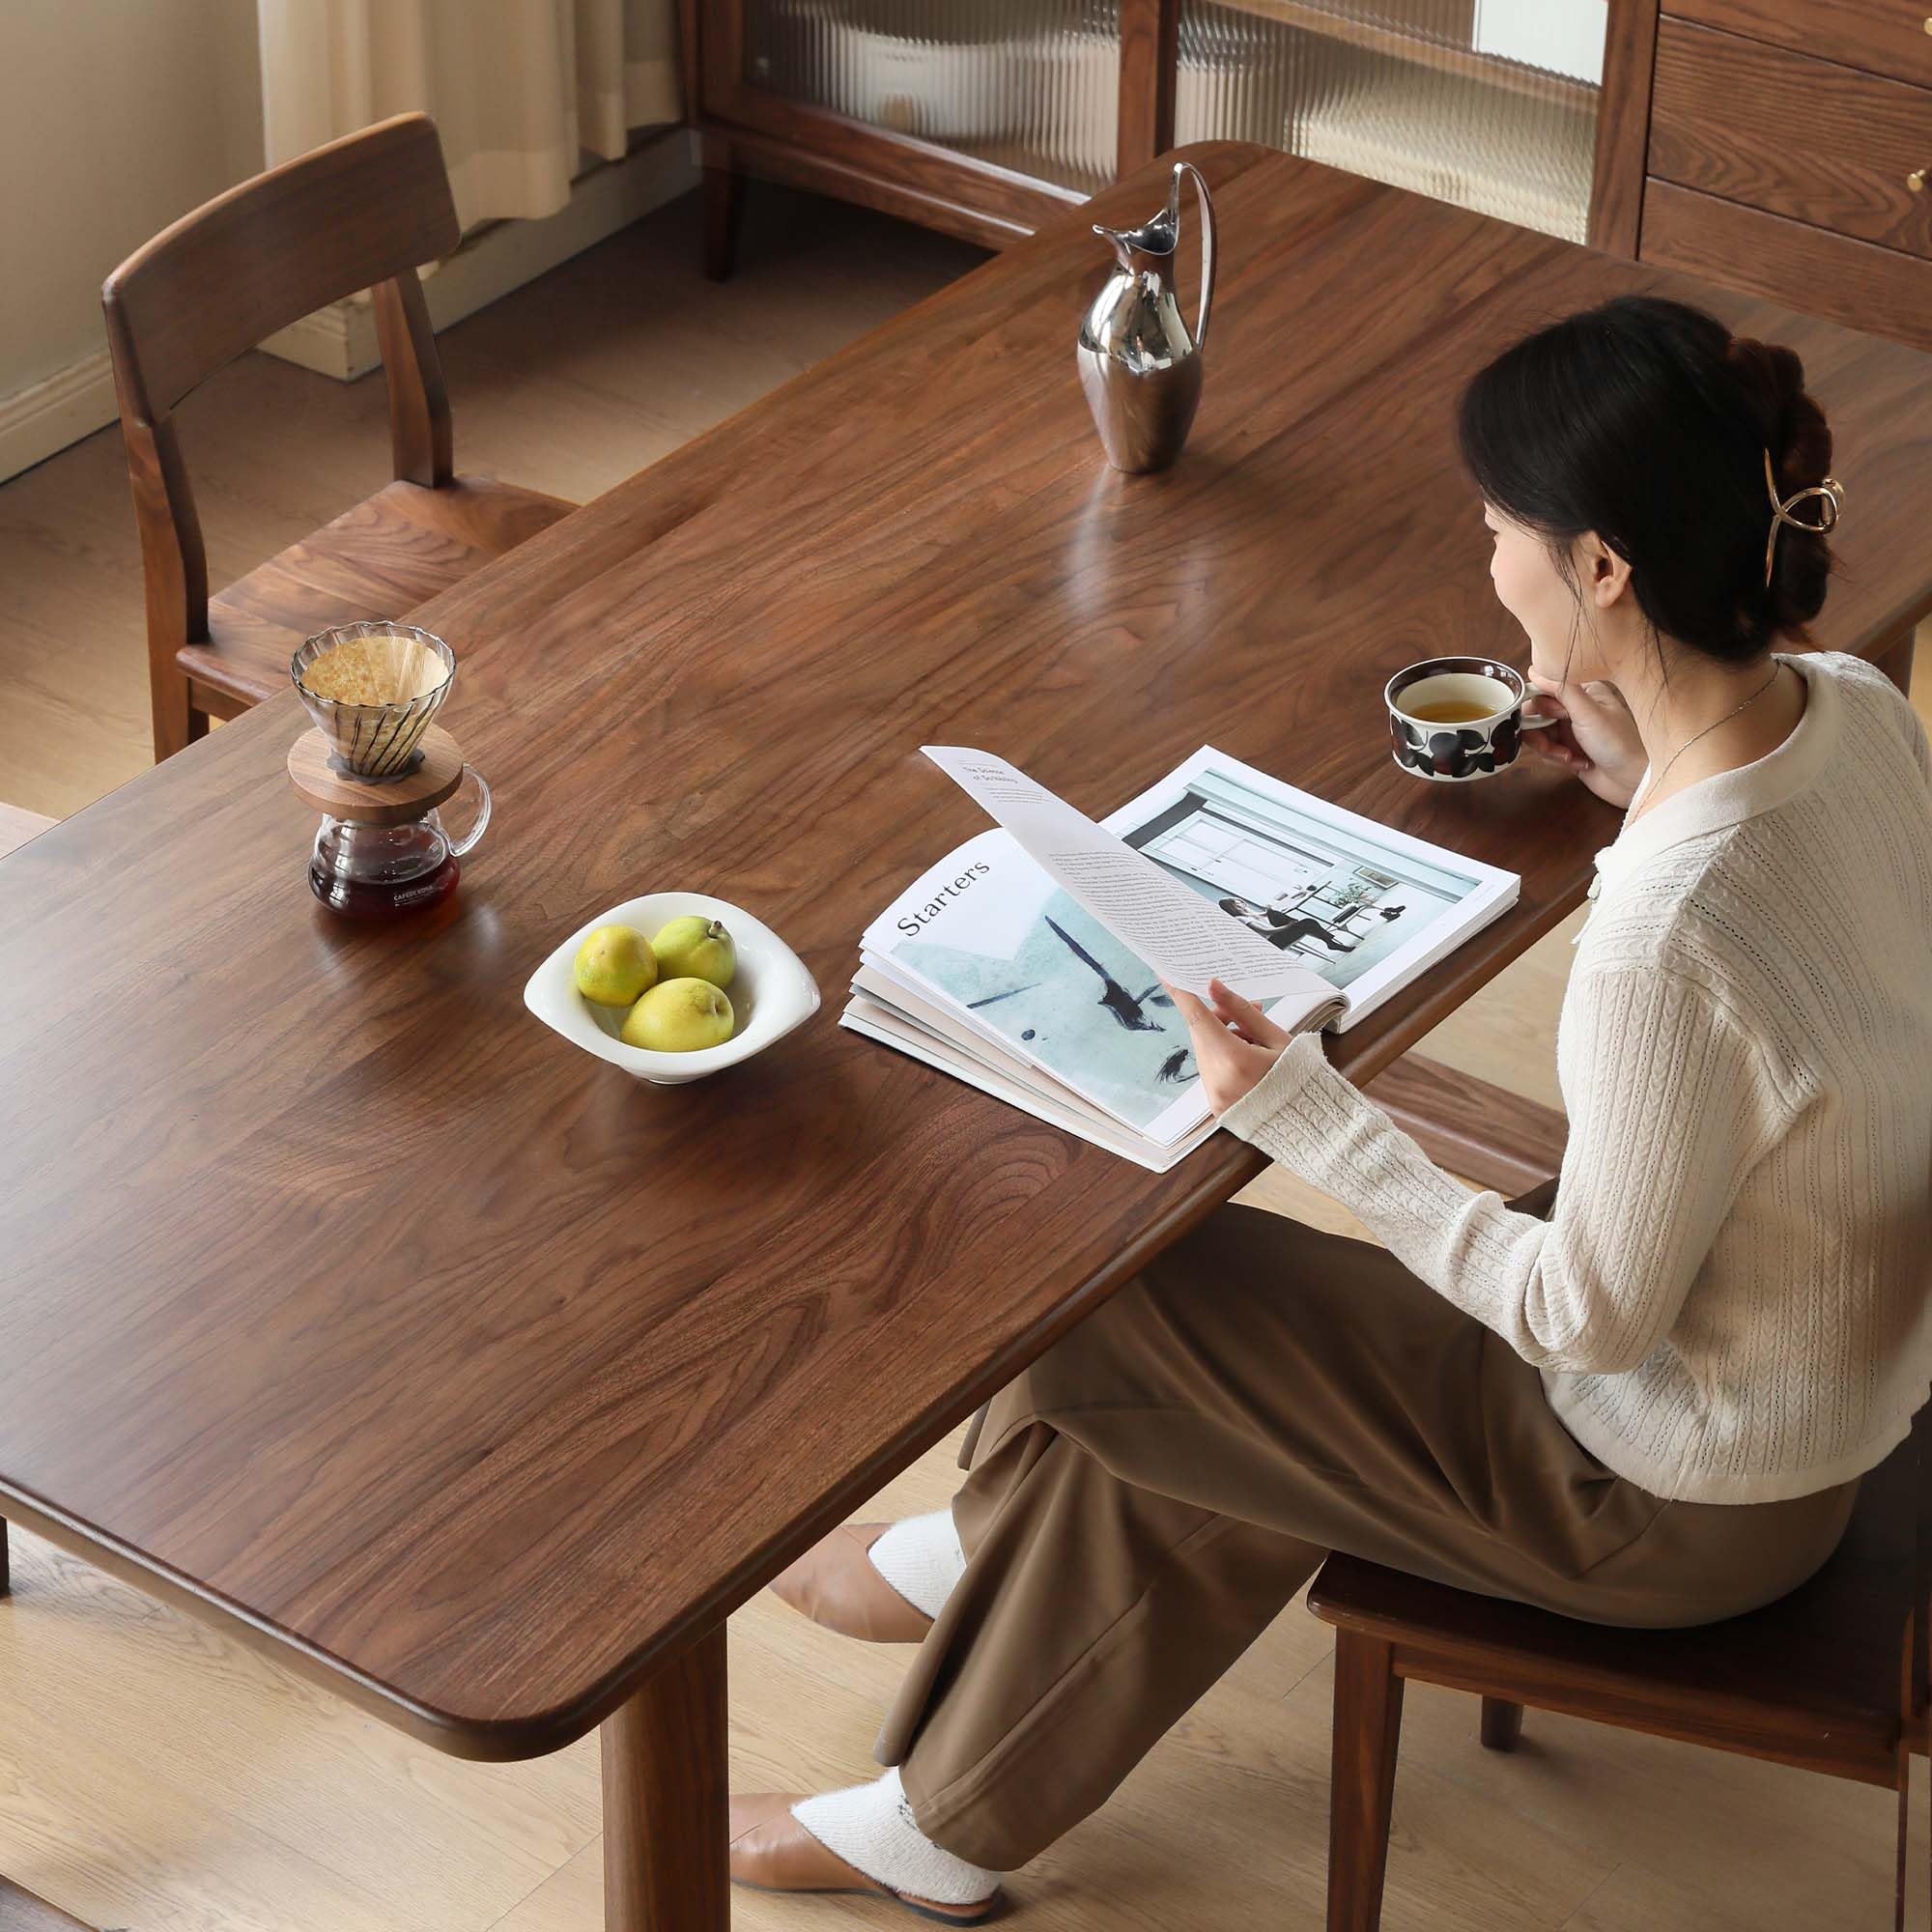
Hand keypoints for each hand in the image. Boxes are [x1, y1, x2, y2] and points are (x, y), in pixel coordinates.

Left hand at [1166, 979, 1292, 1114]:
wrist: (1307, 1121)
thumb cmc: (1299, 1078)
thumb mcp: (1276, 1038)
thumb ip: (1242, 1011)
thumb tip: (1214, 987)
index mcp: (1234, 1059)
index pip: (1197, 1018)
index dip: (1182, 995)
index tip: (1169, 977)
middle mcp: (1217, 1080)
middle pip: (1201, 1034)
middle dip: (1217, 1018)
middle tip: (1245, 1012)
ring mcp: (1214, 1095)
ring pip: (1205, 1052)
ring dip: (1221, 1039)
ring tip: (1255, 1041)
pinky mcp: (1215, 1104)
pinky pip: (1210, 1071)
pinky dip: (1223, 1059)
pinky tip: (1248, 1060)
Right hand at [1523, 670, 1646, 808]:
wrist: (1631, 781)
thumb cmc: (1617, 743)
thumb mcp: (1587, 712)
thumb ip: (1560, 689)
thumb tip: (1534, 670)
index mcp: (1583, 693)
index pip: (1545, 690)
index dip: (1537, 706)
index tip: (1540, 718)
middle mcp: (1575, 709)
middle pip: (1537, 714)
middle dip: (1540, 732)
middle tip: (1549, 743)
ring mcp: (1571, 731)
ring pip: (1539, 735)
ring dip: (1549, 749)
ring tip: (1567, 757)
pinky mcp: (1568, 750)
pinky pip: (1546, 752)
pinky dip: (1557, 759)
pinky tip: (1577, 764)